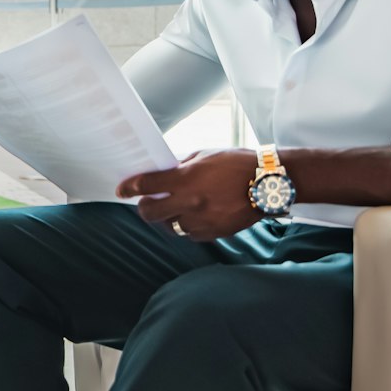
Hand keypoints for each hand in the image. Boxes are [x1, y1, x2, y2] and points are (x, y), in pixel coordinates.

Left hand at [116, 149, 261, 241]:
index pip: (146, 185)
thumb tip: (163, 172)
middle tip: (147, 202)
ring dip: (168, 218)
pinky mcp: (214, 233)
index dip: (129, 188)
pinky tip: (194, 216)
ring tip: (176, 208)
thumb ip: (181, 166)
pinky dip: (188, 226)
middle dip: (145, 207)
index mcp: (186, 179)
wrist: (268, 183)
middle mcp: (190, 202)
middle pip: (150, 212)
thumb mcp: (204, 155)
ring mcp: (201, 220)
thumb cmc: (237, 163)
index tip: (121, 190)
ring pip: (170, 226)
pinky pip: (190, 234)